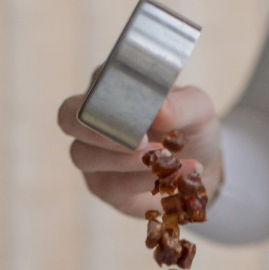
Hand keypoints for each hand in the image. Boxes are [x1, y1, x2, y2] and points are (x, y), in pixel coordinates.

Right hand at [57, 85, 222, 216]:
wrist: (201, 167)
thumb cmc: (191, 129)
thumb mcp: (198, 111)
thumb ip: (181, 106)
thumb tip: (159, 109)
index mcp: (111, 87)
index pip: (95, 83)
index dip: (111, 96)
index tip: (141, 110)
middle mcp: (93, 118)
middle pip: (68, 117)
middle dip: (100, 129)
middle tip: (141, 141)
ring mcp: (92, 154)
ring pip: (84, 155)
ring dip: (125, 160)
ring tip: (167, 162)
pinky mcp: (102, 186)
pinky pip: (110, 185)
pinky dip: (140, 182)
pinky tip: (169, 180)